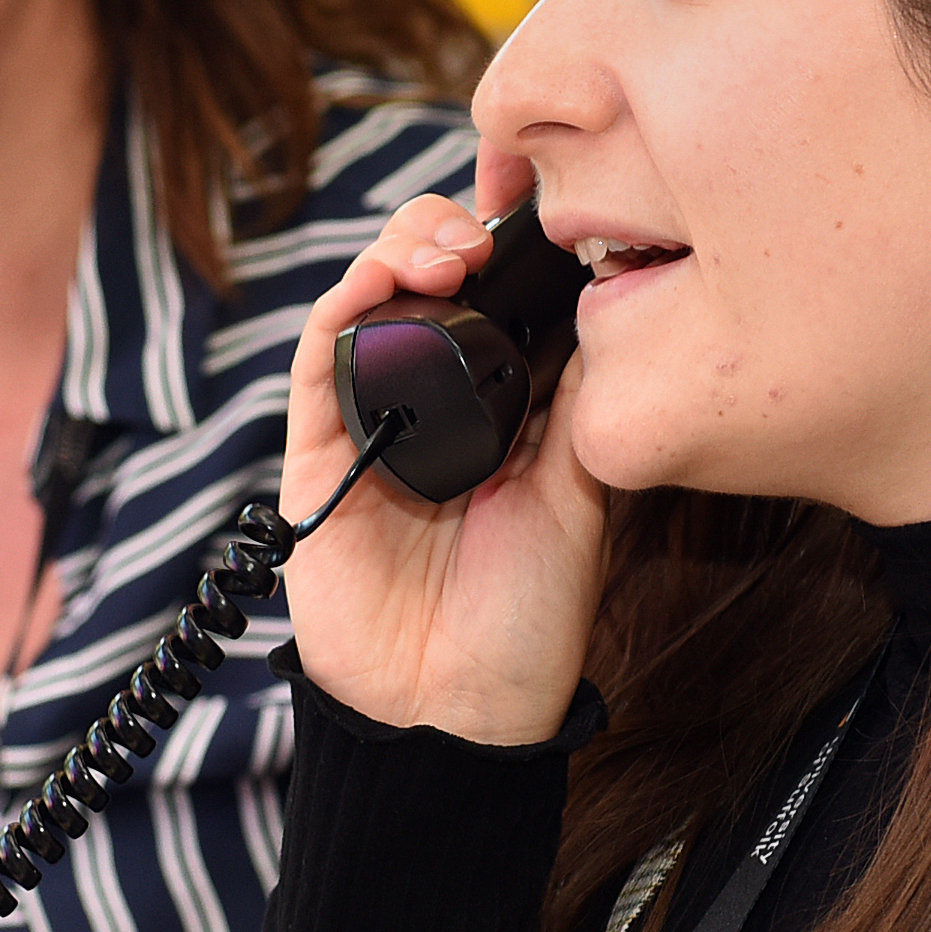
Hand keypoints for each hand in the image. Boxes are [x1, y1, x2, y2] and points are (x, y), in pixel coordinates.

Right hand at [280, 188, 609, 742]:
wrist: (459, 709)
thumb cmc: (528, 617)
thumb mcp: (580, 494)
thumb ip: (582, 401)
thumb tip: (612, 300)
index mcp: (503, 409)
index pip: (495, 297)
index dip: (510, 247)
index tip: (547, 222)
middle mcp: (435, 404)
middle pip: (426, 283)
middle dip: (448, 235)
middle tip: (484, 238)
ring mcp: (372, 422)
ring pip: (369, 302)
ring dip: (397, 254)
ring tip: (441, 251)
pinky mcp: (318, 453)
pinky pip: (317, 360)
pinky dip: (342, 306)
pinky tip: (376, 282)